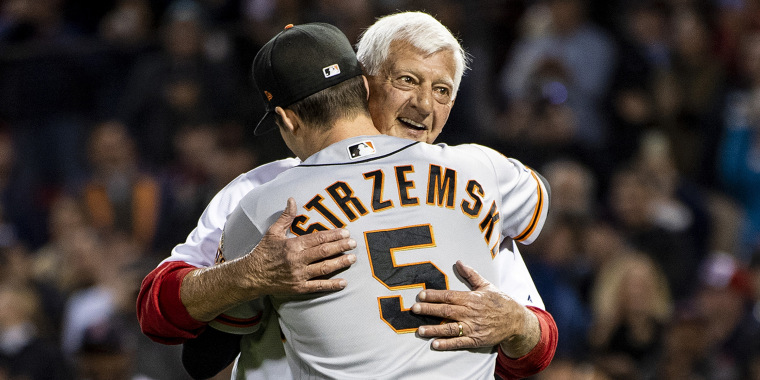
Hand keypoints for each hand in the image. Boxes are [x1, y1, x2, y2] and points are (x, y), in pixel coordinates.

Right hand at [181, 198, 356, 321]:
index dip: (333, 235)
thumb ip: (286, 217)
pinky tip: (344, 282)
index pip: (317, 238)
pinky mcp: (299, 288)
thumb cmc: (263, 252)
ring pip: (324, 268)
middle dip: (341, 247)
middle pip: (324, 252)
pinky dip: (331, 285)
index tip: (345, 232)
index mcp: (293, 245)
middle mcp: (297, 260)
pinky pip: (318, 286)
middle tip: (353, 243)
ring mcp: (299, 275)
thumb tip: (292, 199)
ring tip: (352, 258)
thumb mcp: (273, 232)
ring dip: (340, 263)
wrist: (251, 276)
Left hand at [411, 260, 538, 356]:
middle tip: (414, 309)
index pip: (449, 296)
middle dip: (429, 310)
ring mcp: (473, 327)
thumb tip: (458, 262)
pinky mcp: (476, 340)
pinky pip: (459, 342)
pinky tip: (435, 343)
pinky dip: (447, 344)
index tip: (421, 295)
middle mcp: (470, 313)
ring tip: (420, 330)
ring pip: (450, 328)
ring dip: (434, 329)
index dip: (434, 296)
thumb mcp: (486, 285)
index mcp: (471, 298)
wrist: (516, 320)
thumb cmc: (500, 301)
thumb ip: (471, 275)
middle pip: (446, 311)